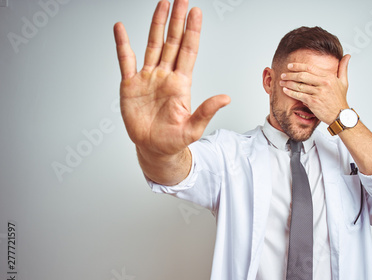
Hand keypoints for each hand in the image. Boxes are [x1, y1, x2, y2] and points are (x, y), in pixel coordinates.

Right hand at [113, 0, 229, 156]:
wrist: (153, 149)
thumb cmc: (174, 140)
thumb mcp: (193, 128)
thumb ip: (207, 111)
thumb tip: (226, 98)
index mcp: (181, 84)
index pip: (188, 51)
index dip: (192, 32)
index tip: (196, 12)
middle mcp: (165, 76)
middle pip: (172, 42)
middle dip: (177, 20)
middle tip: (181, 0)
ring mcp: (148, 78)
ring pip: (152, 45)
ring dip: (157, 24)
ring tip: (162, 4)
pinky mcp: (130, 85)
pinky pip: (125, 60)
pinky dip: (122, 44)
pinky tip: (121, 28)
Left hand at [279, 54, 350, 124]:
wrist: (340, 116)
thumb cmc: (340, 99)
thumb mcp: (344, 82)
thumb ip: (343, 68)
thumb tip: (347, 56)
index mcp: (329, 77)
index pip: (310, 68)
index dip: (298, 66)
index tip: (290, 66)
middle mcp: (323, 83)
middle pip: (302, 76)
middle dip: (290, 74)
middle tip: (283, 74)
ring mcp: (318, 93)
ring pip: (299, 85)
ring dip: (288, 83)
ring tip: (282, 82)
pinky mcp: (313, 102)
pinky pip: (299, 95)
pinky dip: (291, 92)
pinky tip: (285, 90)